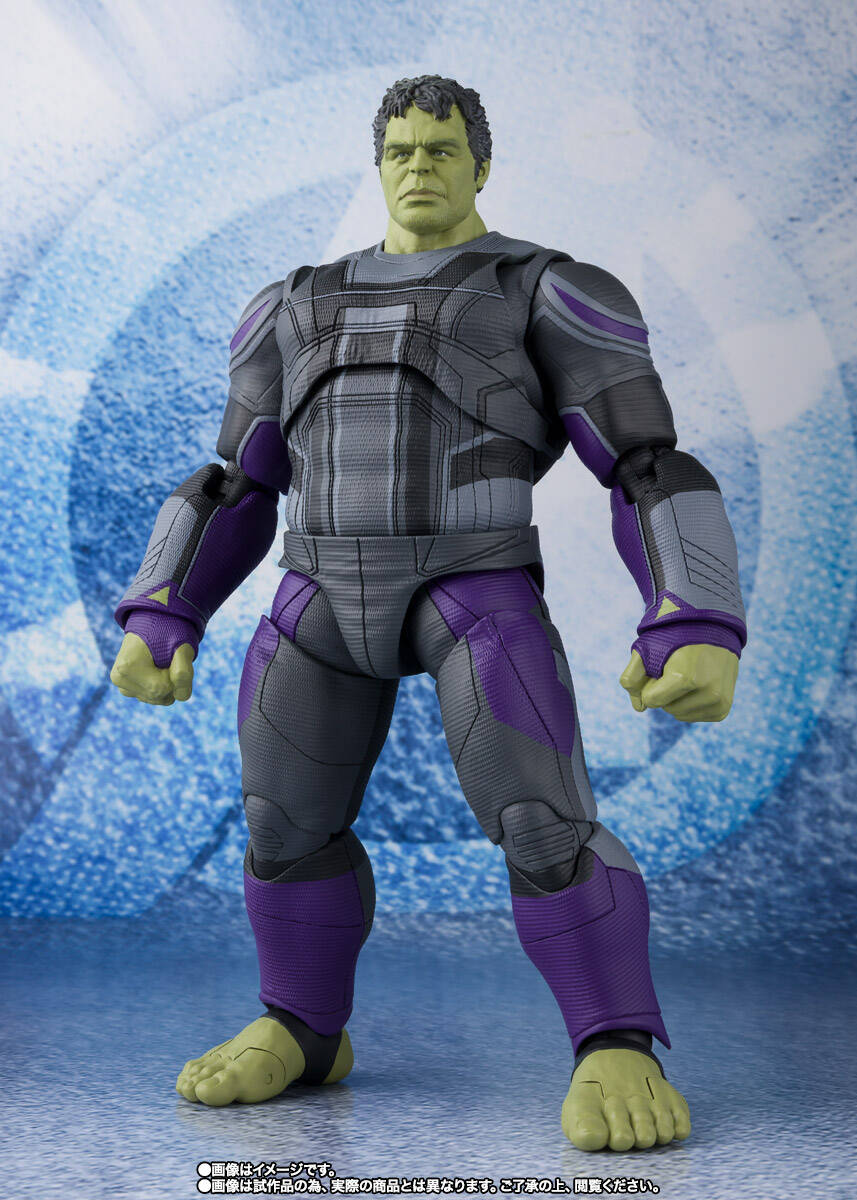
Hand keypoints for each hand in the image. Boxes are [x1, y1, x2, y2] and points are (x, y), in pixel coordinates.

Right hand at [110, 632, 194, 704]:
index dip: (174, 676)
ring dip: (168, 685)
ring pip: (157, 699)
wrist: (153, 626)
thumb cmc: (167, 633)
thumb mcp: (181, 646)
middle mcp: (119, 679)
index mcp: (126, 666)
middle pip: (158, 696)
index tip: (172, 659)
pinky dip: (162, 688)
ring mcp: (122, 686)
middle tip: (169, 661)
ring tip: (163, 663)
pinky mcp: (128, 690)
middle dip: (172, 681)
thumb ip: (184, 670)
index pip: (161, 688)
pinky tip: (158, 671)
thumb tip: (181, 696)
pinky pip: (153, 698)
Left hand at [620, 644, 737, 722]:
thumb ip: (633, 677)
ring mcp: (718, 702)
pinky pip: (693, 717)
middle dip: (664, 691)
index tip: (660, 669)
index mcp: (688, 678)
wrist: (715, 629)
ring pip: (679, 714)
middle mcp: (708, 693)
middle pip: (666, 708)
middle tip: (677, 668)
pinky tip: (697, 685)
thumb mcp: (648, 647)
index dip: (650, 684)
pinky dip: (689, 704)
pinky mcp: (723, 709)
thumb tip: (639, 707)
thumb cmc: (677, 637)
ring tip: (688, 675)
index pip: (651, 700)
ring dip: (676, 699)